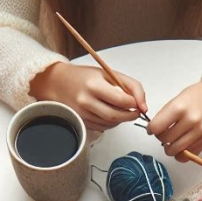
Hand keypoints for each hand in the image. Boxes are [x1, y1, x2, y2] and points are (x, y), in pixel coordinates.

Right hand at [30, 62, 146, 132]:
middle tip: (135, 111)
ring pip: (111, 124)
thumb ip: (129, 86)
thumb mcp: (108, 73)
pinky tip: (110, 113)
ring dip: (122, 119)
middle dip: (131, 115)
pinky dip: (112, 122)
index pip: (121, 100)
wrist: (58, 84)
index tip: (138, 103)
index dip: (134, 104)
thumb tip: (143, 105)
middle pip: (116, 116)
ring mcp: (83, 114)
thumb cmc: (84, 77)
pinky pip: (104, 127)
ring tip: (121, 109)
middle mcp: (86, 101)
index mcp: (94, 85)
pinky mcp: (83, 123)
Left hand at [148, 80, 201, 159]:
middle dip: (160, 138)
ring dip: (170, 148)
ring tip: (171, 142)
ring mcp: (200, 132)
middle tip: (163, 134)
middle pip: (165, 140)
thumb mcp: (178, 99)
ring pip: (176, 151)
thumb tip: (155, 130)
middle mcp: (190, 121)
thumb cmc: (197, 95)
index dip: (151, 129)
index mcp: (179, 107)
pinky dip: (182, 154)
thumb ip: (166, 115)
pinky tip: (181, 147)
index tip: (152, 129)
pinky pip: (189, 155)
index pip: (157, 127)